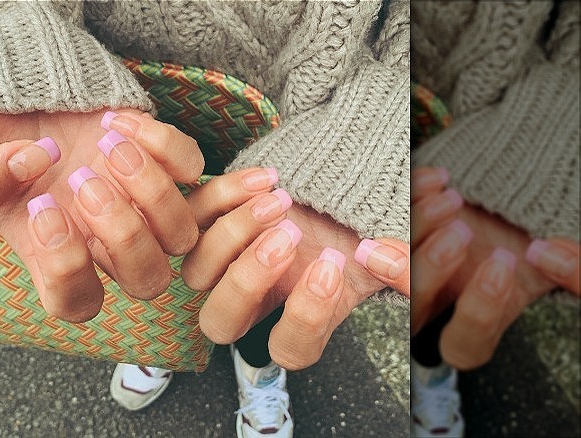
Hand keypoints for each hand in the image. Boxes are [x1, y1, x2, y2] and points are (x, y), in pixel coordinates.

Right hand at [0, 110, 203, 321]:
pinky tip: (116, 122)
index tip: (42, 210)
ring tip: (106, 148)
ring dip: (150, 192)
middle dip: (124, 234)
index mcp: (61, 257)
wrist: (35, 101)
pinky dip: (163, 146)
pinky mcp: (168, 166)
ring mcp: (146, 209)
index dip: (67, 270)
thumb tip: (36, 161)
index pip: (78, 302)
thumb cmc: (4, 144)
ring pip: (182, 234)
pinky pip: (192, 170)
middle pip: (148, 280)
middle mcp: (110, 243)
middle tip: (83, 182)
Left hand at [181, 169, 408, 369]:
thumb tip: (380, 255)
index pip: (287, 349)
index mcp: (298, 317)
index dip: (304, 316)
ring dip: (235, 234)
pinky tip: (266, 179)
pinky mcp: (210, 222)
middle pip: (220, 322)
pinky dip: (222, 196)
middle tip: (287, 236)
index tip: (331, 265)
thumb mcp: (389, 252)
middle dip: (247, 280)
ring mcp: (226, 262)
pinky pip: (194, 217)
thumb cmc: (358, 226)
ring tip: (279, 200)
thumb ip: (404, 267)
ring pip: (197, 272)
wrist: (333, 183)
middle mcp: (255, 297)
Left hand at [410, 166, 578, 369]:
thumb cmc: (535, 243)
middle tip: (461, 231)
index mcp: (474, 325)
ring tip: (450, 199)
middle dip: (433, 266)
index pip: (464, 340)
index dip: (479, 309)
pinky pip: (388, 219)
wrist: (511, 204)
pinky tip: (437, 178)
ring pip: (393, 259)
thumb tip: (553, 254)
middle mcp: (436, 301)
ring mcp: (412, 266)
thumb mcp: (553, 264)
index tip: (503, 263)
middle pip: (415, 301)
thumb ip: (566, 268)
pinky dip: (410, 197)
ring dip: (418, 228)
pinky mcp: (396, 233)